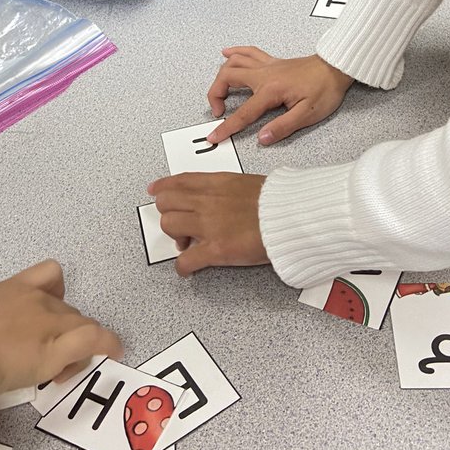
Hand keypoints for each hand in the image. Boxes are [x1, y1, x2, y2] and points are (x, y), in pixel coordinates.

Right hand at [0, 260, 122, 405]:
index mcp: (9, 290)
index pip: (48, 275)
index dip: (57, 293)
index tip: (51, 311)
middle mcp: (34, 300)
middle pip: (67, 310)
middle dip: (62, 333)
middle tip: (46, 362)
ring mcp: (48, 322)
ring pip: (81, 325)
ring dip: (77, 347)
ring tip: (62, 371)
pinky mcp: (56, 349)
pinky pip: (94, 339)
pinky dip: (108, 345)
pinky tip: (114, 353)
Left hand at [147, 172, 267, 275]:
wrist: (293, 217)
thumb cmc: (279, 201)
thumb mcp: (248, 183)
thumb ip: (227, 188)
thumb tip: (220, 194)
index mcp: (217, 182)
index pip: (179, 181)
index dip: (163, 187)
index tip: (155, 190)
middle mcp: (208, 201)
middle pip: (166, 203)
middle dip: (169, 214)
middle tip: (180, 224)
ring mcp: (209, 225)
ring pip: (169, 226)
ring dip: (175, 237)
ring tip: (187, 244)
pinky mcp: (216, 250)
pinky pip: (185, 260)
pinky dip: (183, 267)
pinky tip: (188, 268)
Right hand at [207, 47, 353, 145]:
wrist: (337, 67)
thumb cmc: (325, 89)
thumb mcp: (308, 114)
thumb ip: (283, 127)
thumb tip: (262, 138)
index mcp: (271, 90)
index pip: (243, 113)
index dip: (226, 127)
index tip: (214, 136)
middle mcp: (264, 74)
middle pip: (227, 78)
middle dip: (215, 95)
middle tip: (218, 112)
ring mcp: (267, 65)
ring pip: (233, 62)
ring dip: (221, 75)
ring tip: (218, 91)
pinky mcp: (272, 61)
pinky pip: (248, 52)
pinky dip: (234, 52)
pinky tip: (225, 53)